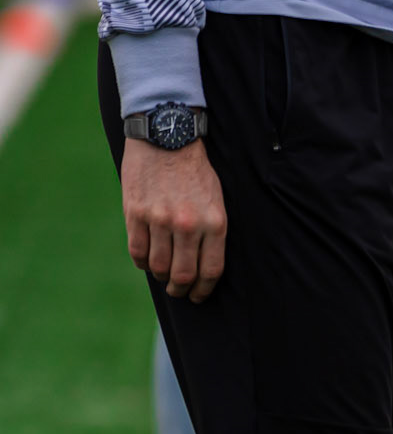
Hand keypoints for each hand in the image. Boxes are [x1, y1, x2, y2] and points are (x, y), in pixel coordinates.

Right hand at [121, 139, 227, 302]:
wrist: (167, 137)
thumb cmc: (195, 170)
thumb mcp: (216, 198)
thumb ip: (211, 231)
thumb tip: (202, 265)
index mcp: (214, 221)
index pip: (211, 270)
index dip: (204, 289)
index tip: (198, 295)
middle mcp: (188, 224)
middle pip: (183, 274)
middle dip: (181, 289)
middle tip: (178, 290)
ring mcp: (160, 219)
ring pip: (158, 266)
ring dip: (161, 276)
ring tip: (163, 273)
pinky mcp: (136, 213)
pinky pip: (137, 252)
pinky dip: (142, 262)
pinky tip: (147, 259)